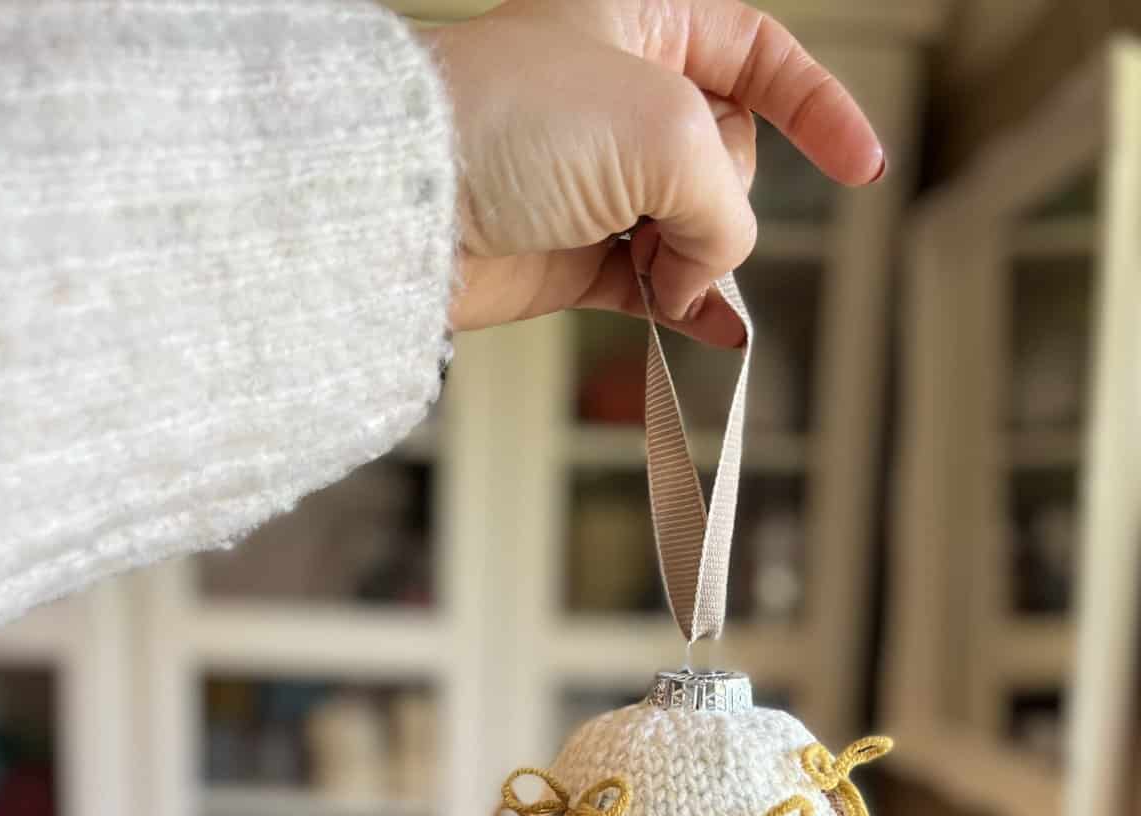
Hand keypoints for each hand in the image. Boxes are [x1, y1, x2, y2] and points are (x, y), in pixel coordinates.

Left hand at [418, 0, 882, 346]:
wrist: (409, 204)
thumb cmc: (514, 122)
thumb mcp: (666, 133)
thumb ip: (725, 202)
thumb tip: (711, 277)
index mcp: (643, 17)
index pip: (759, 53)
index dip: (816, 108)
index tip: (861, 166)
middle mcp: (620, 94)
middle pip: (728, 153)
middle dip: (720, 199)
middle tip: (675, 214)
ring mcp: (595, 178)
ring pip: (693, 225)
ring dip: (697, 260)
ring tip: (664, 274)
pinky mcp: (570, 251)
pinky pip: (654, 280)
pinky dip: (685, 305)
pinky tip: (716, 329)